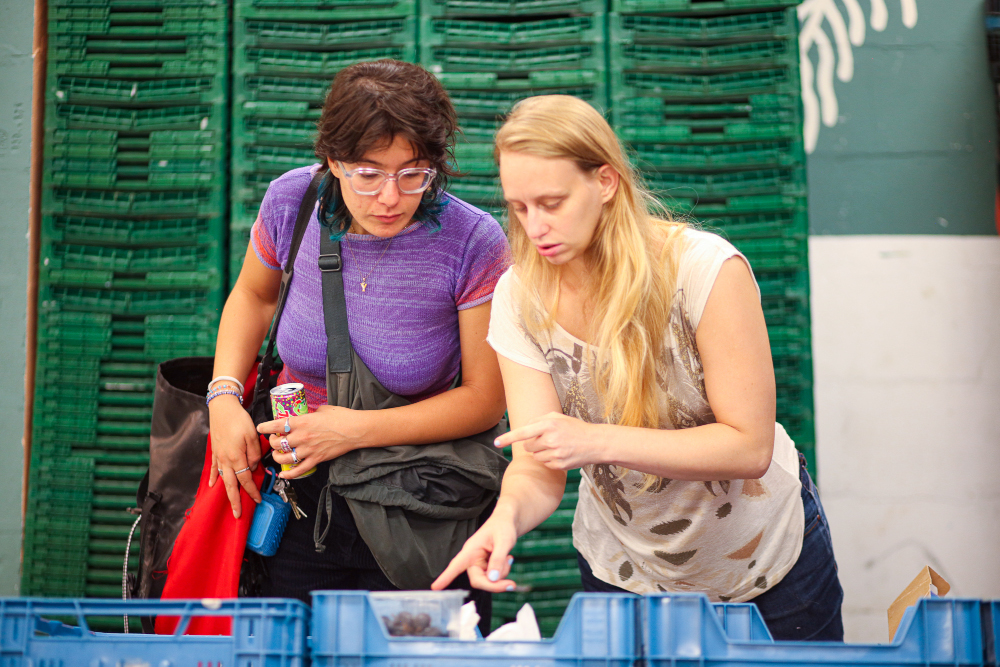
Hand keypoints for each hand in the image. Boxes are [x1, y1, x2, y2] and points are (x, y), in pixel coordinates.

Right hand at [208, 395, 262, 516]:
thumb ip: (254, 454)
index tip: (258, 500)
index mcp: (236, 458)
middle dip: (235, 500)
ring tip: (229, 503)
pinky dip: (212, 477)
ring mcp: (218, 456)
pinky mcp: (214, 451)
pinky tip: (211, 485)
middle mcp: (225, 460)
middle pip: (231, 485)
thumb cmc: (239, 420)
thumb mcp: (253, 436)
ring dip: (226, 492)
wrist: (222, 408)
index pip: (246, 479)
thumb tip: (253, 467)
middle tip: (238, 514)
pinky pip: (213, 468)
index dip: (252, 491)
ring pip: (222, 478)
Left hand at [257, 405, 372, 478]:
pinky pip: (299, 470)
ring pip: (284, 458)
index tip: (260, 428)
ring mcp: (309, 450)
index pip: (276, 425)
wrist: (355, 430)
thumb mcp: (322, 409)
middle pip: (278, 443)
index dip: (265, 427)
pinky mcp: (316, 459)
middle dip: (272, 443)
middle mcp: (302, 436)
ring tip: (277, 456)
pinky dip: (289, 474)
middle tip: (274, 441)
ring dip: (277, 458)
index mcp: (302, 421)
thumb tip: (304, 414)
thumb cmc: (341, 417)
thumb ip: (309, 413)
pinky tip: (284, 474)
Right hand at [432, 510, 518, 592]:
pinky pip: (494, 578)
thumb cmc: (502, 527)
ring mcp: (479, 565)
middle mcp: (472, 559)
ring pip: (488, 581)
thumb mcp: (504, 540)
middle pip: (478, 580)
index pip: (456, 565)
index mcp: (470, 550)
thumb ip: (498, 559)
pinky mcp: (486, 568)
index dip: (446, 577)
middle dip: (494, 584)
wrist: (508, 523)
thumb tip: (493, 578)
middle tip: (511, 584)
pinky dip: (504, 572)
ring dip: (502, 575)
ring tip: (508, 558)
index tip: (435, 588)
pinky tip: (507, 559)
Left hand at [495, 412, 601, 469]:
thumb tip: (524, 429)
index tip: (496, 443)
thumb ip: (539, 420)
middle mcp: (551, 439)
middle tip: (547, 439)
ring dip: (540, 452)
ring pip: (535, 456)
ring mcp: (555, 454)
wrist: (595, 443)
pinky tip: (560, 454)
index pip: (523, 432)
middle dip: (532, 444)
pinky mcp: (559, 465)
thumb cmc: (574, 428)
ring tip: (556, 446)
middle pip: (527, 446)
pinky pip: (544, 464)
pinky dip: (549, 460)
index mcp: (549, 424)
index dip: (507, 438)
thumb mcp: (557, 417)